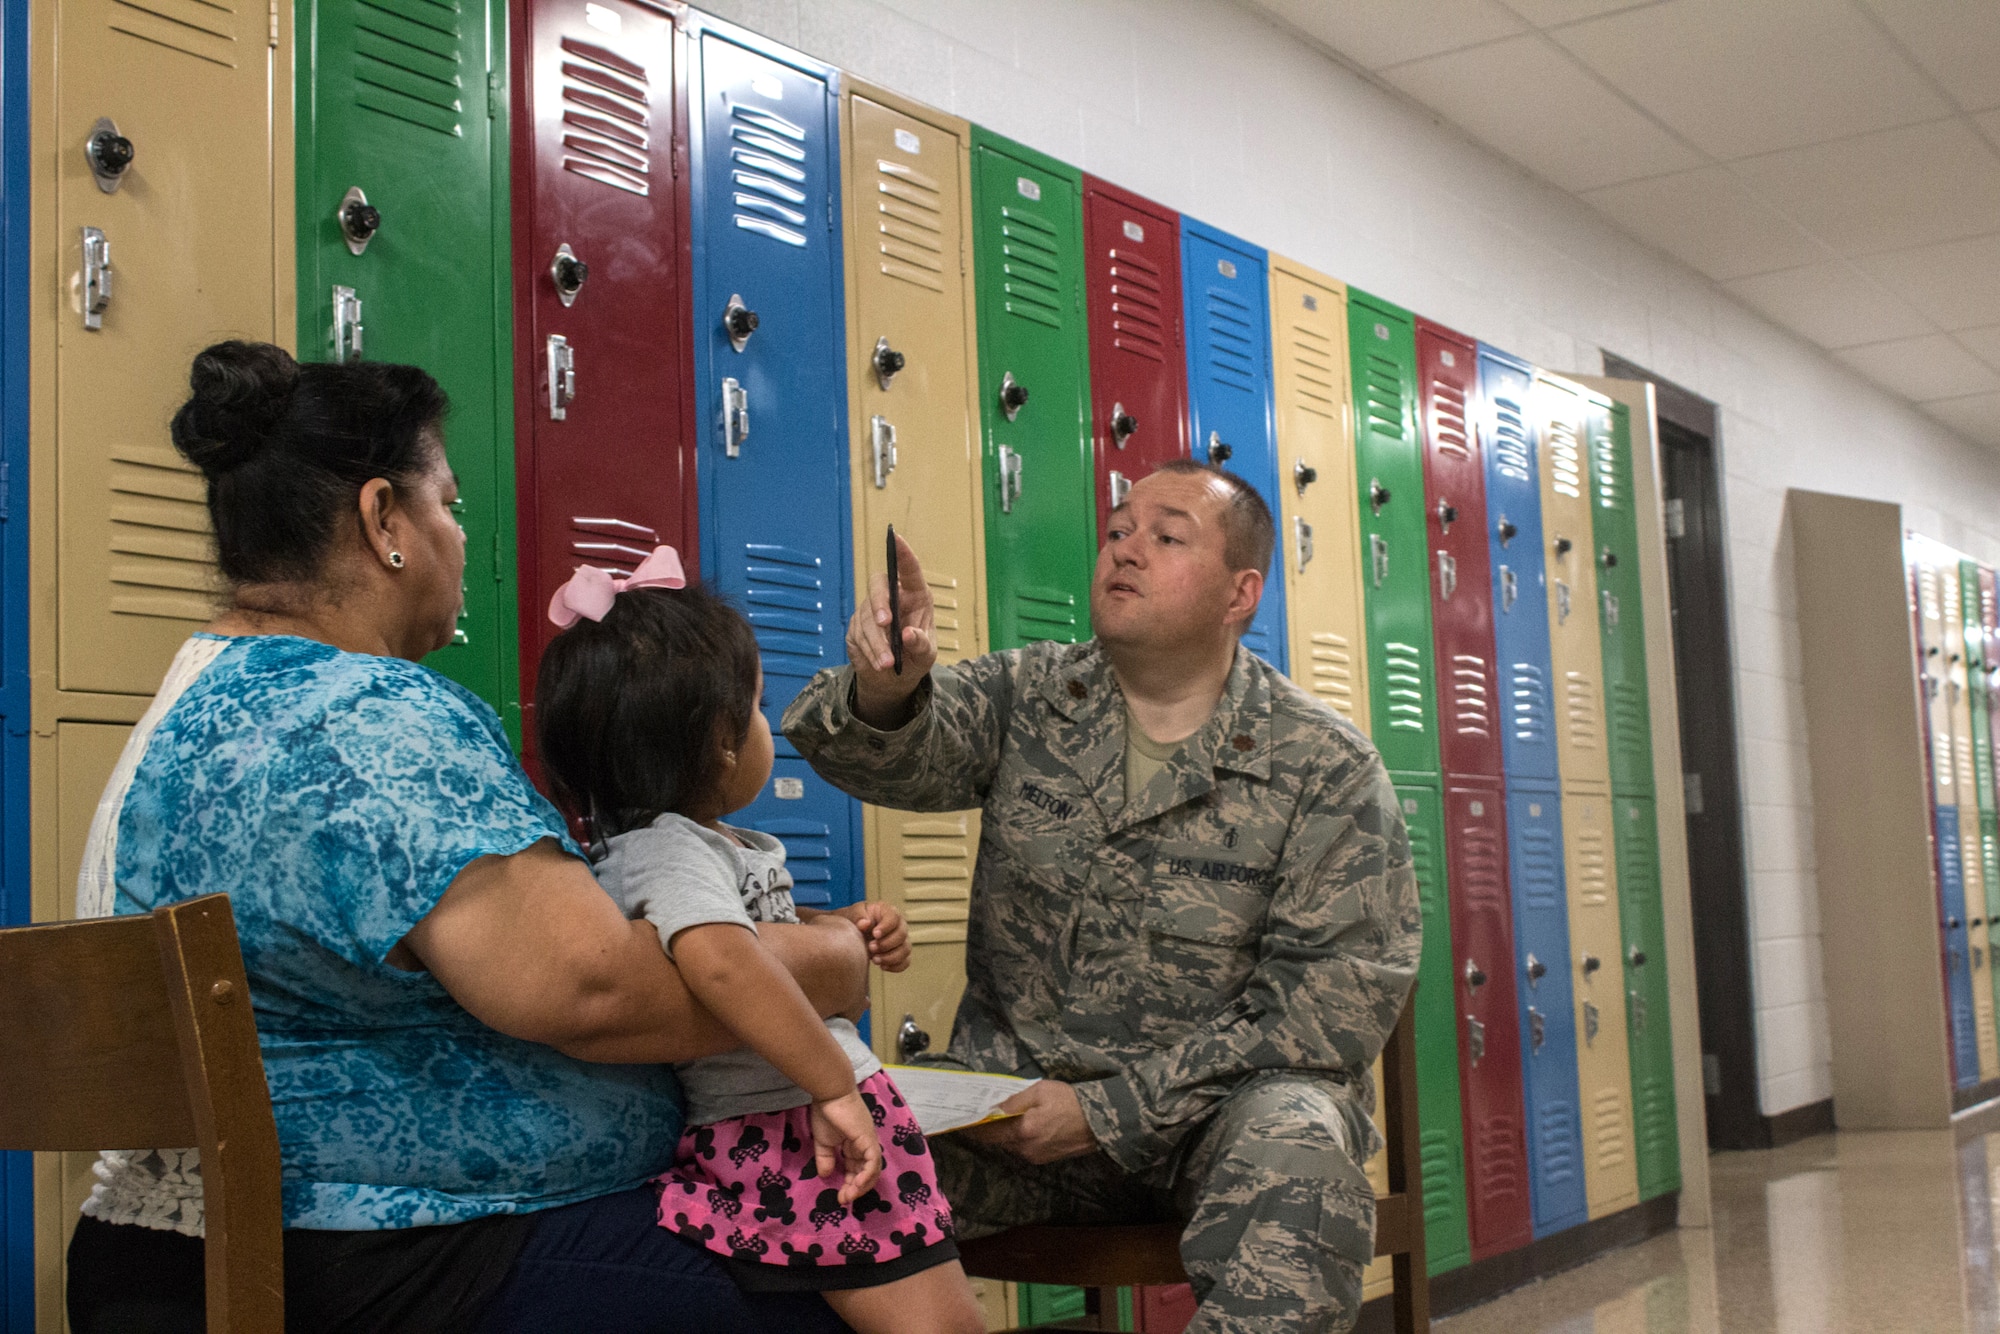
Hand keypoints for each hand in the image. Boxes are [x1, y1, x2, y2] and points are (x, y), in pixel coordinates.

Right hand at [810, 1088, 884, 1204]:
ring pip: (873, 1170)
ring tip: (849, 1195)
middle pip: (867, 1172)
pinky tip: (857, 1185)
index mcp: (856, 1144)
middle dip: (856, 1188)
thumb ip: (826, 1158)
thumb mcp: (823, 1141)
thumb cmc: (827, 1112)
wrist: (830, 1093)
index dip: (850, 1183)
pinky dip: (867, 1175)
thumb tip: (825, 1175)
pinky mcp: (868, 1140)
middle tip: (844, 1199)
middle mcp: (866, 1144)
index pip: (857, 1169)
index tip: (839, 1196)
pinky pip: (873, 1162)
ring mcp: (869, 1142)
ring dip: (862, 1186)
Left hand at [837, 901, 910, 971]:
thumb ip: (857, 915)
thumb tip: (865, 924)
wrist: (854, 933)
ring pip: (905, 950)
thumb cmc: (855, 920)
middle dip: (886, 944)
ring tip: (874, 959)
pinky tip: (882, 966)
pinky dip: (895, 966)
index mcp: (888, 911)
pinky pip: (905, 962)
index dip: (886, 927)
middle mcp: (899, 925)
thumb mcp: (853, 913)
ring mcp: (902, 940)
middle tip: (870, 947)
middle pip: (902, 934)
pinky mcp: (901, 954)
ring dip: (890, 957)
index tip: (874, 934)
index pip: (894, 917)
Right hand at [845, 531, 936, 727]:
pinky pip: (858, 634)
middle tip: (886, 623)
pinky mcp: (856, 627)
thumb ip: (921, 644)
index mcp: (915, 596)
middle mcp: (892, 598)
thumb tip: (908, 634)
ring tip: (887, 663)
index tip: (896, 538)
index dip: (902, 553)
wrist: (894, 680)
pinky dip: (869, 651)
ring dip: (877, 642)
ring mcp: (871, 611)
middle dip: (880, 602)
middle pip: (878, 586)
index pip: (908, 570)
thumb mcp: (926, 654)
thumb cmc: (915, 657)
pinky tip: (878, 663)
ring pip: (867, 617)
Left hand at [966, 1080, 1097, 1164]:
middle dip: (987, 1129)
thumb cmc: (1070, 1101)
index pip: (988, 1132)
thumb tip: (991, 1107)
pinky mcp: (1044, 1159)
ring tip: (997, 1118)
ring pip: (1010, 1145)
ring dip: (1003, 1133)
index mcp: (1023, 1132)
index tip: (959, 1121)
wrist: (1100, 1122)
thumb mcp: (1040, 1091)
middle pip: (997, 1140)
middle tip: (977, 1115)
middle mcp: (1025, 1149)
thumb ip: (1014, 1100)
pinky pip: (1022, 1148)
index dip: (973, 1127)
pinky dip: (1016, 1137)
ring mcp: (1035, 1157)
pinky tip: (1020, 1125)